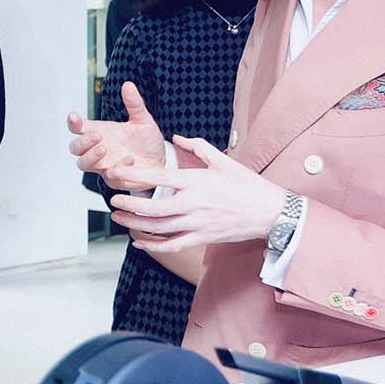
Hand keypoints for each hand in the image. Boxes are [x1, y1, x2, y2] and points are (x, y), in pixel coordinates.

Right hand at [67, 82, 166, 191]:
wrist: (162, 160)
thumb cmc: (146, 141)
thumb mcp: (143, 120)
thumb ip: (134, 104)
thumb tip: (128, 84)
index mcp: (99, 132)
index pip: (78, 128)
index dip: (73, 123)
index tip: (74, 117)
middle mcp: (97, 149)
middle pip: (75, 148)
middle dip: (82, 142)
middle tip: (97, 135)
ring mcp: (104, 165)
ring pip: (83, 164)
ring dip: (91, 157)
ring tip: (104, 148)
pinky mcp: (115, 179)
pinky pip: (110, 176)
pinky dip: (118, 168)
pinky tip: (129, 159)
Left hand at [107, 135, 286, 251]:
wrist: (271, 212)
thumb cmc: (247, 184)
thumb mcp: (223, 160)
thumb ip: (198, 147)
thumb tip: (178, 138)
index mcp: (196, 180)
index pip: (158, 177)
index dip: (134, 176)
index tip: (116, 174)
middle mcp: (193, 203)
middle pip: (153, 207)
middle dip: (129, 204)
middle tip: (113, 200)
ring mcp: (197, 223)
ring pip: (159, 228)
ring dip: (135, 224)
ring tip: (118, 218)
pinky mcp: (202, 238)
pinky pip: (173, 245)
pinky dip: (153, 246)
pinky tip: (139, 242)